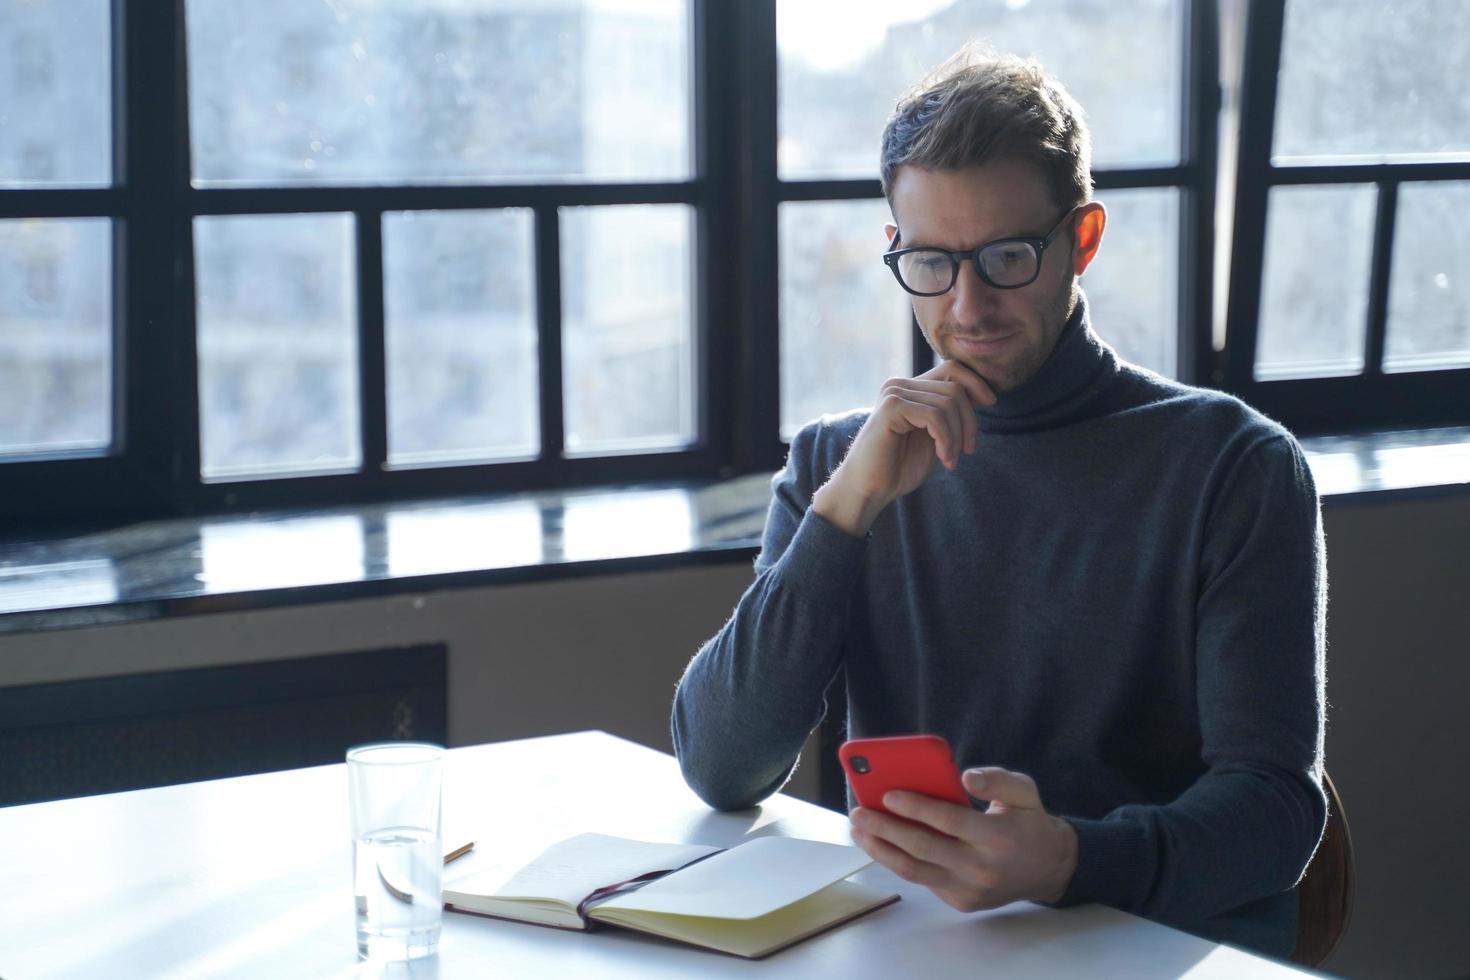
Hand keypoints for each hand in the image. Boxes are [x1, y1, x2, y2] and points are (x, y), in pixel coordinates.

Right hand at [812, 361, 995, 535]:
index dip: (975, 382)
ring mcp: (894, 393)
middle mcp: (899, 385)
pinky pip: (935, 416)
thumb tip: (982, 395)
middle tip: (967, 451)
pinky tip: (943, 459)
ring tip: (950, 460)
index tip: (991, 403)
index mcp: (909, 388)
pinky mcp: (891, 407)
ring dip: (957, 437)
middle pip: (955, 388)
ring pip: (948, 403)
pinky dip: (946, 439)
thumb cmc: (899, 468)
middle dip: (969, 422)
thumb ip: (950, 415)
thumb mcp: (934, 437)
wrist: (869, 490)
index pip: (952, 368)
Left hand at [848, 767, 1077, 911]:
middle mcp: (982, 867)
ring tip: (859, 830)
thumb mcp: (1025, 791)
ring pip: (914, 871)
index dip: (916, 807)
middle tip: (858, 812)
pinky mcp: (960, 901)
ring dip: (880, 850)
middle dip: (885, 828)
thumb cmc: (1028, 822)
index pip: (948, 820)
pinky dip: (897, 861)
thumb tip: (966, 776)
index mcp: (997, 836)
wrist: (1048, 868)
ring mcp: (969, 889)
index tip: (887, 794)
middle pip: (923, 848)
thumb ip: (997, 780)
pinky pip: (922, 879)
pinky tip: (880, 843)